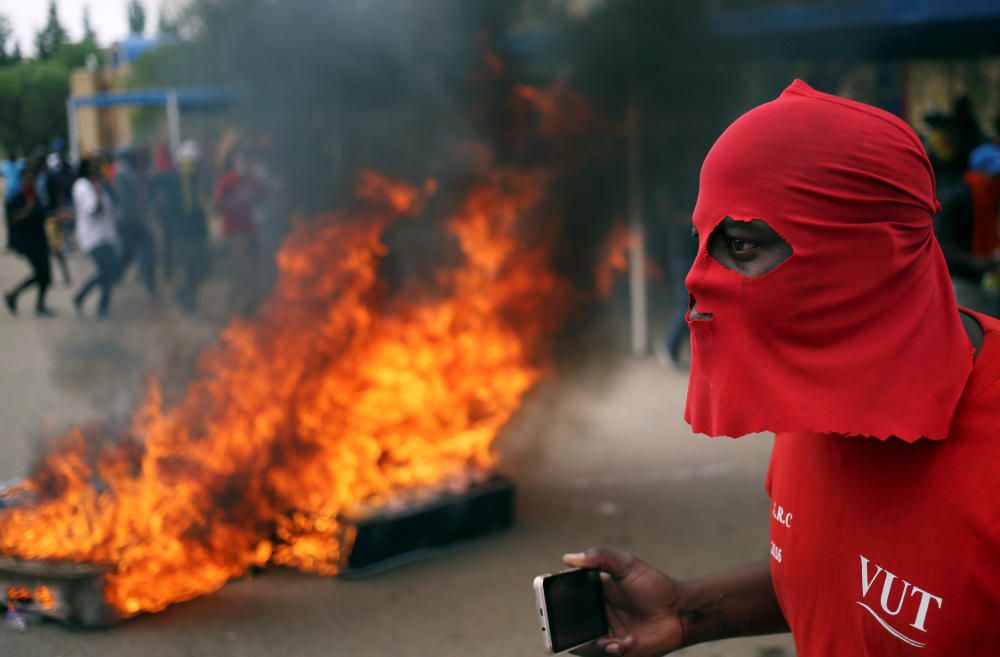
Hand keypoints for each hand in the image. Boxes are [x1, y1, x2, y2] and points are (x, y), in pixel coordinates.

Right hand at [563, 548, 685, 656]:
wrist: (681, 610)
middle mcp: (598, 615)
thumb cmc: (655, 585)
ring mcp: (607, 634)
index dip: (555, 601)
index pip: (568, 599)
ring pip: (583, 643)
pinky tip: (620, 643)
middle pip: (571, 624)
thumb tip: (567, 558)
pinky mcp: (620, 650)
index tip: (548, 601)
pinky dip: (607, 651)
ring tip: (603, 640)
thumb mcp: (626, 564)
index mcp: (595, 594)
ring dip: (586, 644)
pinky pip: (604, 654)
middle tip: (559, 627)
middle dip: (562, 628)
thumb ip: (599, 557)